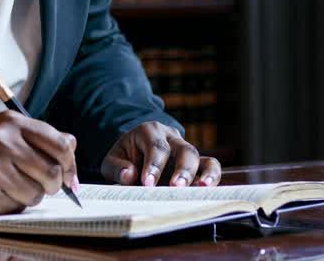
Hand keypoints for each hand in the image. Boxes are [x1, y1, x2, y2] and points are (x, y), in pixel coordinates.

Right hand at [0, 111, 79, 214]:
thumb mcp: (0, 129)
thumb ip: (36, 136)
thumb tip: (71, 146)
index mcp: (10, 122)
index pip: (59, 144)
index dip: (69, 164)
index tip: (68, 175)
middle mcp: (3, 142)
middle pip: (52, 172)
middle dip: (52, 184)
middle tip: (41, 184)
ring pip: (36, 193)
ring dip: (30, 196)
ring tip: (11, 186)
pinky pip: (16, 206)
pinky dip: (11, 204)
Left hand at [100, 121, 220, 186]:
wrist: (134, 155)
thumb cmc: (124, 159)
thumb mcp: (112, 161)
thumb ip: (117, 167)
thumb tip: (129, 175)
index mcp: (148, 132)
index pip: (156, 147)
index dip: (154, 165)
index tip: (148, 183)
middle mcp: (171, 137)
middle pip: (184, 149)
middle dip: (182, 169)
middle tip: (176, 187)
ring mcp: (185, 149)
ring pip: (200, 157)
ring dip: (203, 174)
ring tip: (201, 189)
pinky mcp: (195, 163)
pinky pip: (210, 166)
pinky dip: (212, 177)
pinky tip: (208, 191)